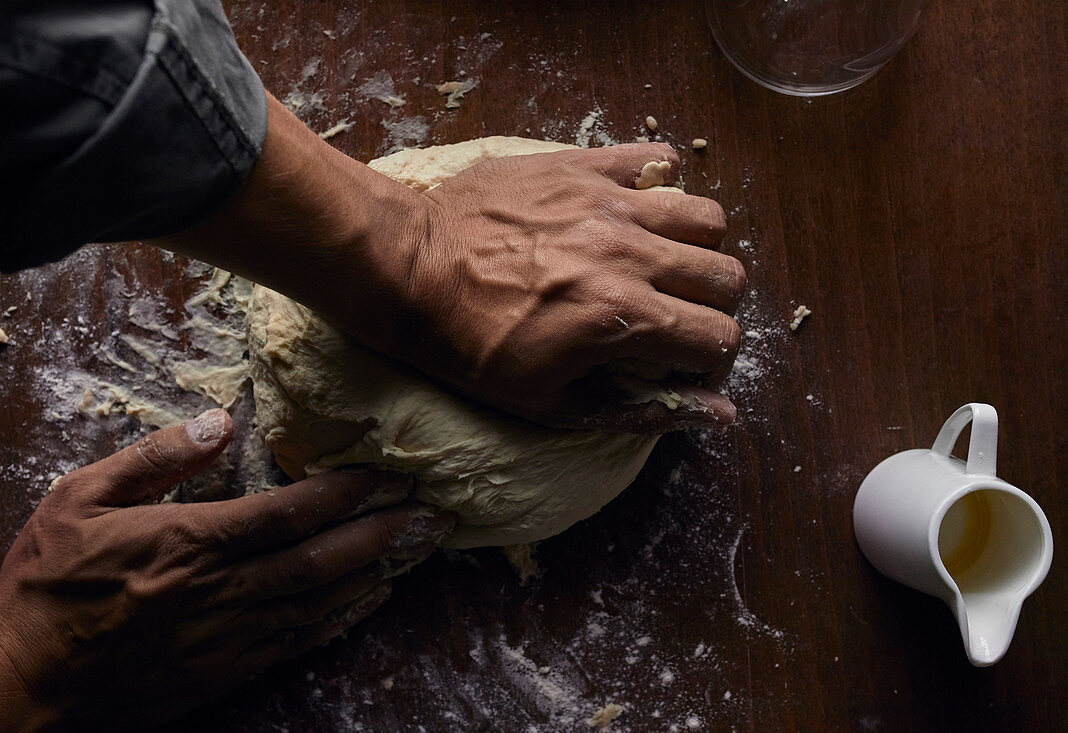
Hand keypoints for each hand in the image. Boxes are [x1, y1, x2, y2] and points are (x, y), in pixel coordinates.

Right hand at [0, 410, 454, 730]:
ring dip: (376, 573)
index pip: (288, 512)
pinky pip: (299, 643)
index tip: (387, 473)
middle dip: (384, 532)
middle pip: (322, 559)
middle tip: (432, 513)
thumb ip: (154, 458)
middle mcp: (220, 591)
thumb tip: (221, 420)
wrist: (22, 686)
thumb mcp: (78, 500)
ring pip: (321, 603)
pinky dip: (341, 620)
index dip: (346, 491)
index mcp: (189, 542)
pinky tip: (369, 602)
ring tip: (418, 551)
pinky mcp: (224, 671)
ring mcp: (227, 637)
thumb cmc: (46, 587)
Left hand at [371, 145, 744, 429]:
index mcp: (622, 318)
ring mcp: (607, 203)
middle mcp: (628, 255)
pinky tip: (635, 210)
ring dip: (695, 248)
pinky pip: (654, 160)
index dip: (708, 359)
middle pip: (726, 276)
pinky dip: (660, 185)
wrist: (406, 271)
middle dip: (710, 306)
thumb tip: (720, 413)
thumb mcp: (548, 403)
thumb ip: (640, 409)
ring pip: (705, 217)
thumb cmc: (468, 348)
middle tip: (672, 315)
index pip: (719, 337)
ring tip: (658, 262)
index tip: (680, 362)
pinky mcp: (580, 167)